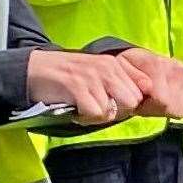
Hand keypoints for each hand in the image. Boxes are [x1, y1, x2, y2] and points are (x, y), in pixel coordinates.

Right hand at [25, 50, 143, 124]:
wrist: (35, 69)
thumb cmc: (69, 75)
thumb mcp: (99, 71)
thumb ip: (123, 80)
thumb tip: (147, 89)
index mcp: (114, 64)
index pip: (139, 92)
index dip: (127, 104)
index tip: (110, 103)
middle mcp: (106, 69)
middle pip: (130, 102)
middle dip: (116, 111)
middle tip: (96, 107)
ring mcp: (92, 78)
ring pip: (110, 111)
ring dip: (95, 115)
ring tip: (82, 106)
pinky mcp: (77, 88)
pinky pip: (94, 114)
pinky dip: (84, 117)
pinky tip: (75, 109)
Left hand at [116, 47, 182, 118]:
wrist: (140, 59)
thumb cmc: (130, 68)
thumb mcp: (122, 70)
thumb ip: (133, 79)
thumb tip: (148, 86)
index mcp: (158, 65)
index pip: (162, 100)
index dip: (149, 108)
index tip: (140, 103)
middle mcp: (177, 69)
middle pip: (173, 107)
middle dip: (158, 110)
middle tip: (148, 102)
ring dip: (169, 109)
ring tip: (157, 100)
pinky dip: (181, 108)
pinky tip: (169, 100)